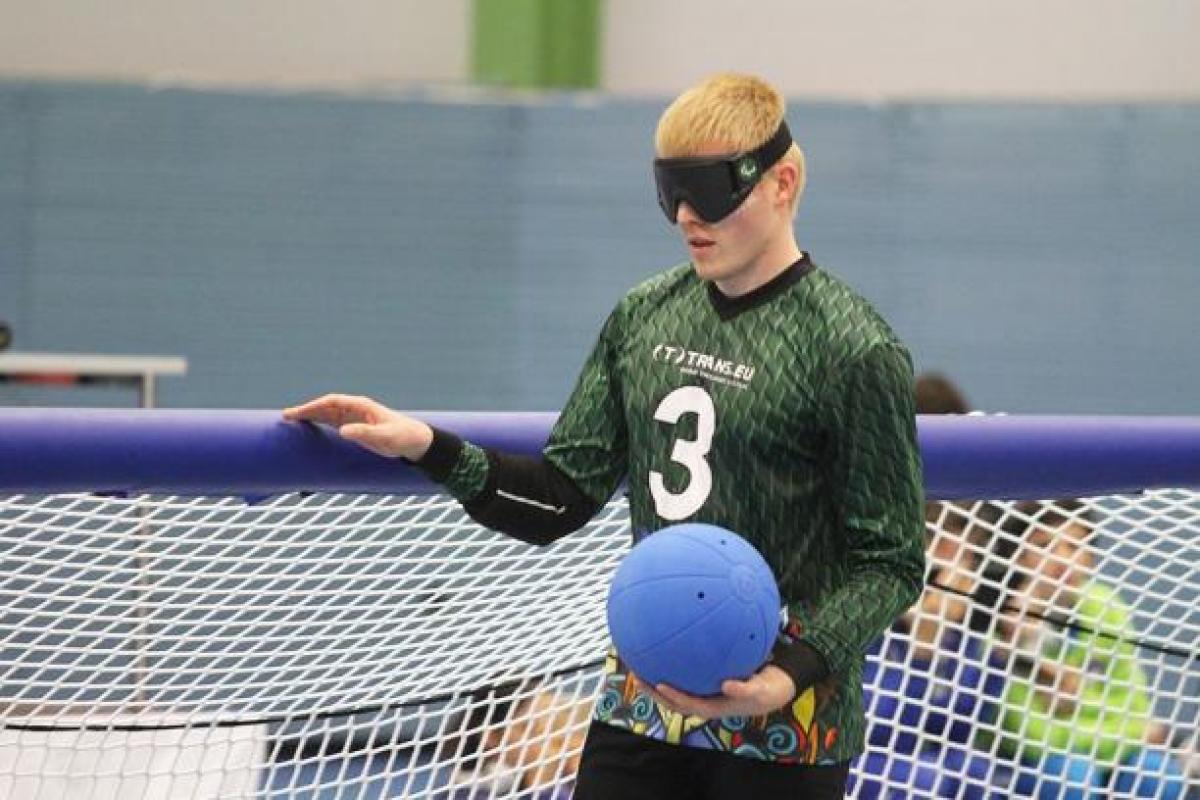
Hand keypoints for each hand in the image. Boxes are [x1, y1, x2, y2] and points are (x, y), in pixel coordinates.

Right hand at [283, 394, 433, 460]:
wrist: (414, 441)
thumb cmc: (401, 437)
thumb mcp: (384, 437)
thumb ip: (365, 433)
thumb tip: (343, 431)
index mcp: (361, 406)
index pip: (332, 402)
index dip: (314, 406)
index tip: (298, 413)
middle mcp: (355, 409)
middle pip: (325, 406)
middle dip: (306, 410)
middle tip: (285, 416)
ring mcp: (354, 418)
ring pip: (326, 414)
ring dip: (310, 416)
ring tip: (290, 421)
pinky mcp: (355, 427)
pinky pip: (332, 423)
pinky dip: (318, 423)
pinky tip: (308, 427)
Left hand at [635, 665, 796, 720]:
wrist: (769, 690)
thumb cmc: (764, 691)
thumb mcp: (760, 692)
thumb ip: (745, 690)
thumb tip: (728, 685)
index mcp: (712, 706)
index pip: (686, 703)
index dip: (672, 696)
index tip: (658, 684)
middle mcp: (702, 700)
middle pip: (671, 699)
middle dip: (652, 690)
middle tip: (636, 675)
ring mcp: (701, 691)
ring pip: (674, 687)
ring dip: (655, 678)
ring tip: (638, 659)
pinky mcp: (703, 681)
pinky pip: (685, 671)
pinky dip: (672, 660)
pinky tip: (666, 638)